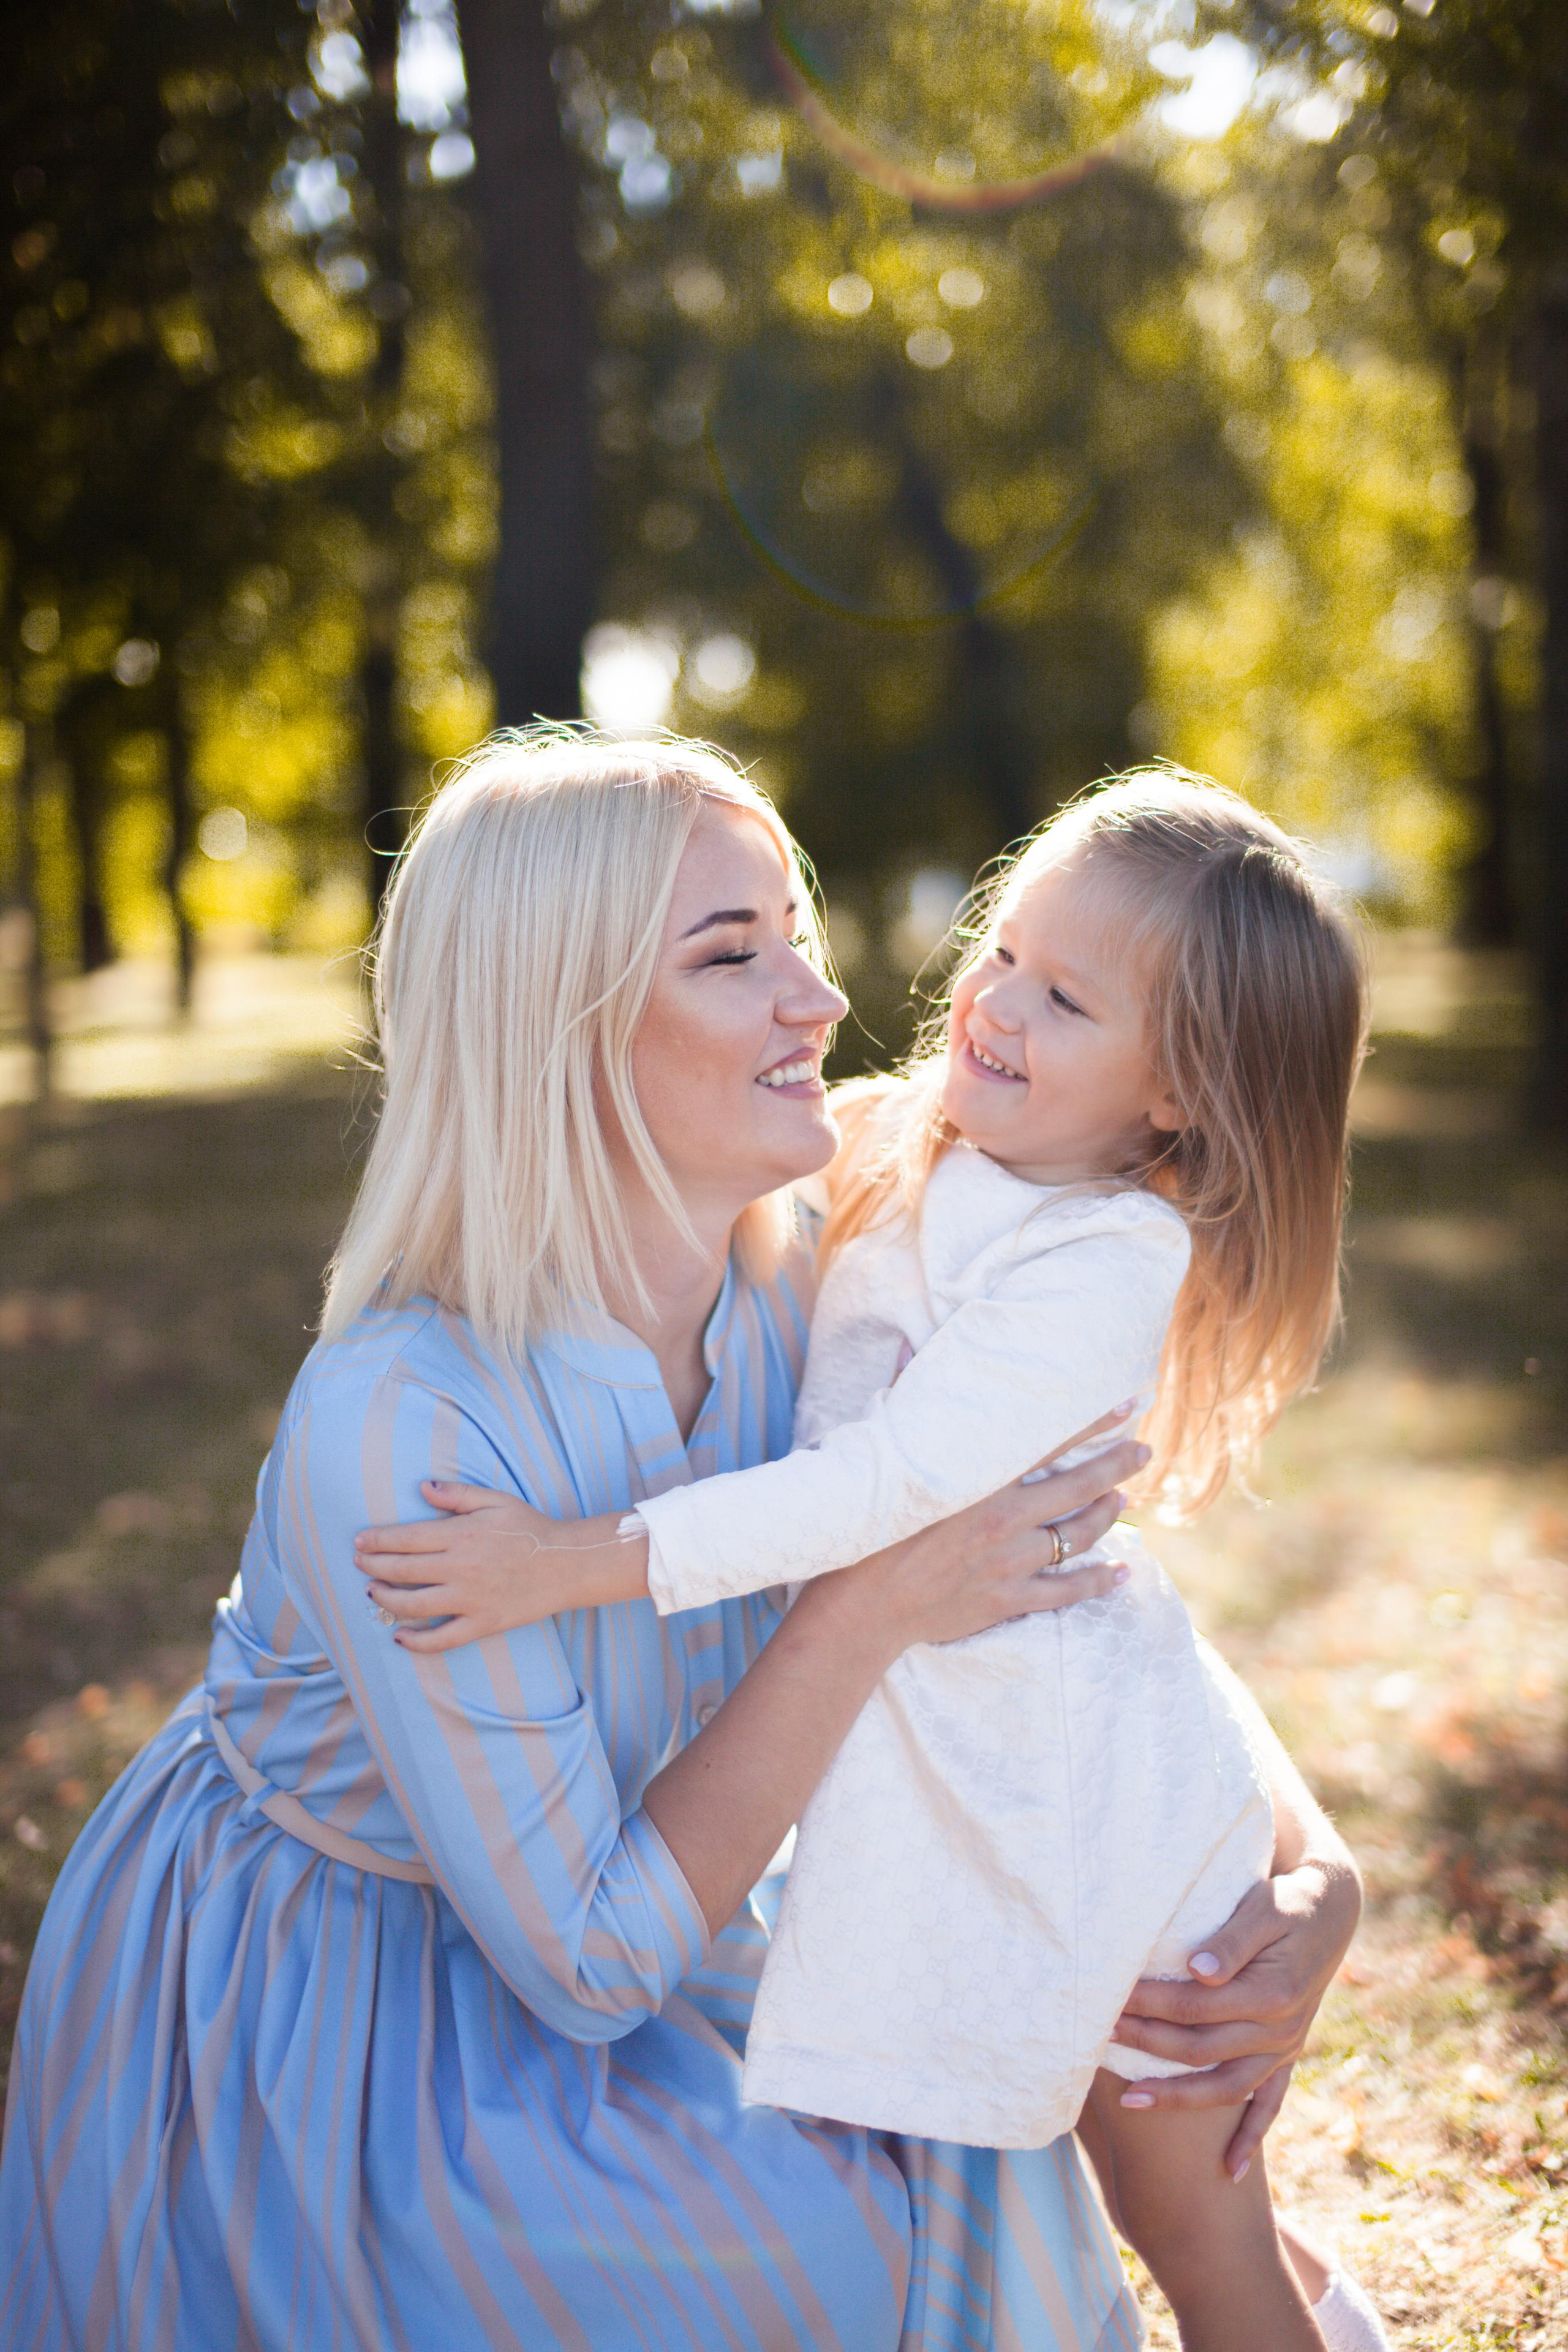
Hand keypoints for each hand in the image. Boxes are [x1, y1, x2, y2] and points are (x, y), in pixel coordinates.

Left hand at [355, 1482, 641, 1649]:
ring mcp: (470, 1599)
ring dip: (385, 1599)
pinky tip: (399, 1637)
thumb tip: (422, 1488)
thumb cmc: (530, 1528)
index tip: (359, 1541)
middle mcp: (460, 1568)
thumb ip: (457, 1494)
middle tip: (359, 1564)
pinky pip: (441, 1639)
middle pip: (401, 1571)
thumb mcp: (496, 1500)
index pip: (405, 1539)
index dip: (376, 1541)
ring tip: (372, 1592)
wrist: (566, 1564)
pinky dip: (416, 1642)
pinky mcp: (481, 1624)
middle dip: (372, 1567)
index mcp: (461, 1535)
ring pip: (413, 1605)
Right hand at [819, 1433, 1150, 1662]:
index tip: (1127, 1405)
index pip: (1050, 1443)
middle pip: (1078, 1489)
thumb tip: (909, 1348)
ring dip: (1107, 1516)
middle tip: (1143, 1453)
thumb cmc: (867, 1529)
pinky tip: (1122, 1574)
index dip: (1092, 1424)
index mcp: (980, 1480)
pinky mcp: (1008, 1599)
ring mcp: (1010, 1563)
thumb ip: (905, 1400)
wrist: (860, 1608)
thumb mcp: (883, 1457)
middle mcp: (1004, 1519)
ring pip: (1078, 1537)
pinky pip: (1066, 1593)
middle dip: (1116, 1468)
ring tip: (1124, 1500)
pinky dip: (1098, 1584)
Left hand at [1109, 1856, 1361, 2178]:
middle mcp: (1280, 2030)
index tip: (1112, 2000)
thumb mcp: (1264, 1909)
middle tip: (1101, 2038)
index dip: (1152, 2005)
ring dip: (1178, 2098)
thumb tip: (1197, 1972)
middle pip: (1202, 2049)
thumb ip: (1231, 1943)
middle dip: (1148, 2046)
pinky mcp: (1287, 2055)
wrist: (1331, 1911)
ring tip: (1127, 2103)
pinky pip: (1270, 2104)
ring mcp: (1284, 2048)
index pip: (1197, 2007)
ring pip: (1227, 2088)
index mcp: (1272, 1994)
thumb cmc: (1287, 1903)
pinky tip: (1230, 2172)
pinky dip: (1252, 2138)